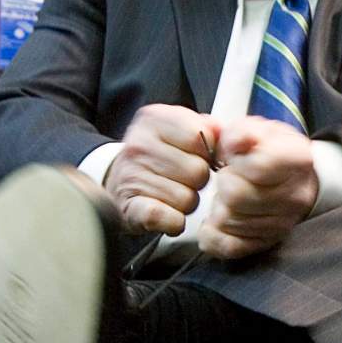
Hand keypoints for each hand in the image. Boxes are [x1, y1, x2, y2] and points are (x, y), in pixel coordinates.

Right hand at [104, 104, 219, 235]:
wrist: (117, 182)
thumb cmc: (156, 156)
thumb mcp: (176, 130)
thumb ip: (205, 127)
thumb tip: (224, 132)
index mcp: (154, 120)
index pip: (201, 136)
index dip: (208, 152)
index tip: (198, 156)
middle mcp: (140, 145)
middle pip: (199, 171)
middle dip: (198, 181)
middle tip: (183, 179)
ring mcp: (133, 177)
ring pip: (189, 199)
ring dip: (187, 203)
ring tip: (172, 195)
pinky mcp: (132, 210)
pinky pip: (171, 219)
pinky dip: (175, 222)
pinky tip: (168, 214)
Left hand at [199, 117, 318, 259]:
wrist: (293, 179)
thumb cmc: (270, 153)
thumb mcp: (258, 131)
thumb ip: (240, 132)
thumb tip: (228, 141)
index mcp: (297, 160)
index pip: (258, 167)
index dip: (236, 161)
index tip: (236, 159)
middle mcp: (296, 196)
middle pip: (236, 196)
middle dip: (223, 184)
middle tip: (228, 178)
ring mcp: (282, 225)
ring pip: (228, 221)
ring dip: (219, 207)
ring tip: (228, 197)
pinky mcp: (266, 245)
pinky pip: (227, 247)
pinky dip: (212, 234)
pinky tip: (215, 221)